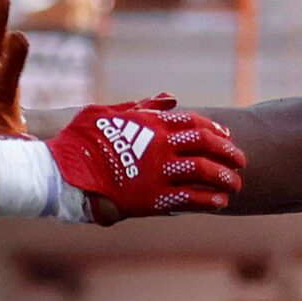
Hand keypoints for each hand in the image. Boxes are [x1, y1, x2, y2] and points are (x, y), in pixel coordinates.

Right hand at [49, 97, 244, 223]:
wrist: (60, 174)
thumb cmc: (79, 142)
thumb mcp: (108, 113)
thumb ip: (143, 106)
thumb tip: (170, 97)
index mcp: (149, 124)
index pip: (193, 122)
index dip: (215, 129)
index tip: (227, 135)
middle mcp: (159, 146)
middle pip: (206, 145)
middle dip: (229, 152)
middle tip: (241, 160)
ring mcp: (157, 173)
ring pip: (204, 172)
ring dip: (226, 177)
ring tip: (237, 184)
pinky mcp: (151, 199)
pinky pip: (190, 198)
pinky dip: (209, 200)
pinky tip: (221, 203)